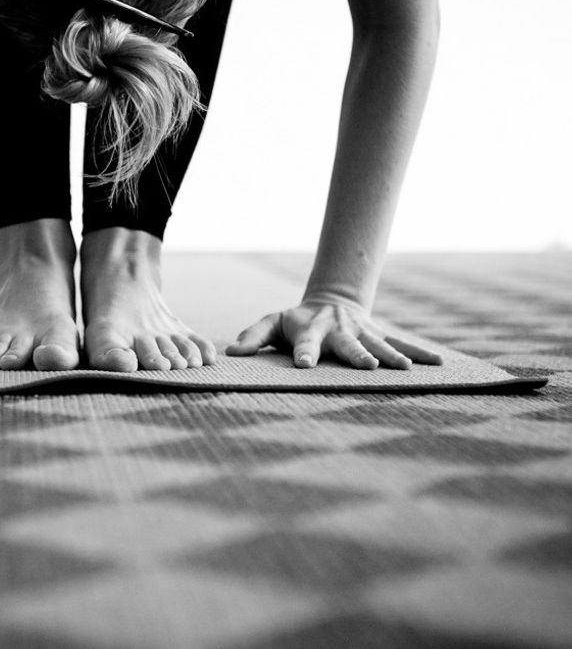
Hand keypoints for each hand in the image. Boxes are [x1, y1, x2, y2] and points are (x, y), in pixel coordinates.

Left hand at [226, 299, 441, 369]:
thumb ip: (254, 336)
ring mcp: (363, 333)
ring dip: (393, 357)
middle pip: (348, 345)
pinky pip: (403, 344)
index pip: (305, 344)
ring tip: (405, 370)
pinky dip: (420, 354)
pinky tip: (439, 365)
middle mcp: (339, 331)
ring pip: (378, 346)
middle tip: (368, 367)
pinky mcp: (380, 336)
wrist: (332, 301)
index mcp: (310, 330)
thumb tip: (231, 351)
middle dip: (357, 356)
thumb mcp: (272, 323)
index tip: (304, 366)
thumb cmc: (296, 321)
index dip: (304, 354)